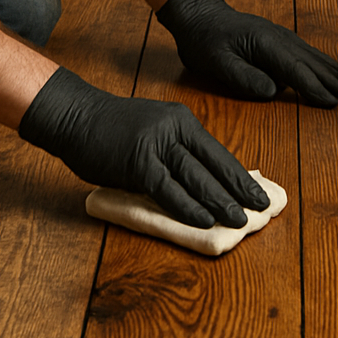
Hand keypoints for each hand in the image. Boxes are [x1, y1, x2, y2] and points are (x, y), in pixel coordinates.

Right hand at [19, 68, 270, 228]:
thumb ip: (177, 152)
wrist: (76, 116)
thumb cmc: (114, 130)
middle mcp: (174, 129)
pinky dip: (188, 207)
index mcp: (182, 120)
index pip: (219, 153)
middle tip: (261, 211)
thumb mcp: (154, 131)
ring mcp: (155, 145)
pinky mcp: (137, 162)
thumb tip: (207, 184)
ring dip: (219, 201)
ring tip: (239, 221)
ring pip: (196, 178)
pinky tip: (204, 220)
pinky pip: (168, 189)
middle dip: (237, 191)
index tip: (260, 195)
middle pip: (213, 165)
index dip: (240, 177)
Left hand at [156, 0, 337, 106]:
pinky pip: (301, 50)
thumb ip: (244, 77)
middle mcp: (276, 36)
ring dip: (328, 67)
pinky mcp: (273, 37)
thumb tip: (273, 92)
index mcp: (263, 43)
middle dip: (328, 78)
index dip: (314, 86)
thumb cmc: (203, 39)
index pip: (294, 69)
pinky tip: (327, 65)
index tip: (331, 101)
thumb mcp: (216, 62)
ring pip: (308, 54)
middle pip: (308, 60)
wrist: (197, 14)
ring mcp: (276, 34)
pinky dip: (318, 59)